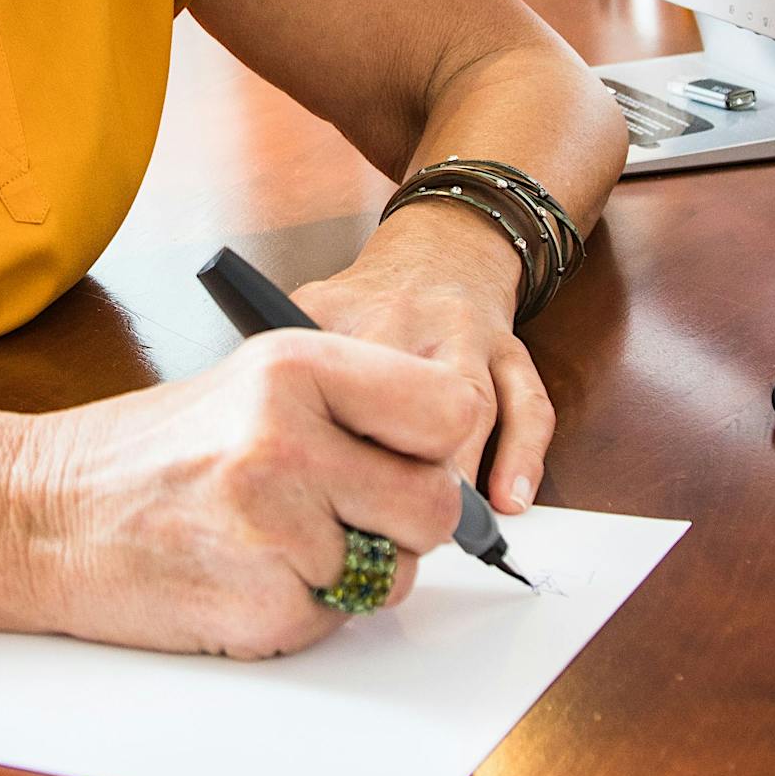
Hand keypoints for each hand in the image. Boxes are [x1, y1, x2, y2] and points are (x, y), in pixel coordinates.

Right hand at [8, 330, 481, 658]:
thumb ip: (348, 410)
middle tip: (339, 511)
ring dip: (348, 570)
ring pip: (394, 572)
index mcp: (295, 365)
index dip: (436, 444)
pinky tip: (239, 572)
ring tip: (268, 538)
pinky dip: (300, 609)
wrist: (40, 510)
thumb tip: (448, 458)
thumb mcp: (250, 388)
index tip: (409, 456)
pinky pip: (336, 619)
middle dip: (400, 522)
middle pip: (434, 504)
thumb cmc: (149, 450)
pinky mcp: (263, 602)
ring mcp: (276, 525)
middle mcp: (291, 437)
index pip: (447, 408)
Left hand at [291, 204, 555, 515]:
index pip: (323, 373)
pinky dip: (522, 458)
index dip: (322, 437)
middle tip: (384, 526)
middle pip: (401, 390)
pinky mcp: (510, 351)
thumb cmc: (362, 305)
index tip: (314, 489)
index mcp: (340, 313)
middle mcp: (404, 320)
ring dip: (458, 470)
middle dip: (395, 464)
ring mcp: (463, 334)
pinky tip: (508, 502)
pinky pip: (527, 405)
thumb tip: (247, 446)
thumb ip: (278, 368)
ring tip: (439, 527)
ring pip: (469, 401)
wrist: (440, 247)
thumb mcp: (303, 313)